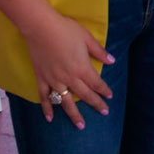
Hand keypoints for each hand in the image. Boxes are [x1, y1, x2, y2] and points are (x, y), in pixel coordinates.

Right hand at [23, 10, 114, 128]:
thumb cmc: (66, 30)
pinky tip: (50, 118)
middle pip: (85, 94)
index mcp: (82, 68)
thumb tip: (112, 61)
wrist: (41, 27)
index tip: (110, 96)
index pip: (96, 83)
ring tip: (81, 126)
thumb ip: (98, 51)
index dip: (104, 90)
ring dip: (74, 114)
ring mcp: (54, 80)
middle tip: (104, 112)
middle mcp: (69, 78)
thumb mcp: (86, 38)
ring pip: (66, 102)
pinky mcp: (41, 79)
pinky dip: (47, 108)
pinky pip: (44, 97)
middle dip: (95, 104)